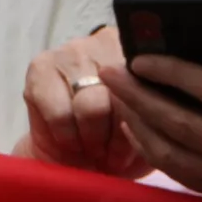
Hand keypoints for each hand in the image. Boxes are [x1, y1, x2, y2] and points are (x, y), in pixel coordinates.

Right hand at [13, 27, 149, 178]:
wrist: (78, 159)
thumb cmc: (121, 141)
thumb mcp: (150, 128)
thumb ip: (158, 109)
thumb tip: (161, 103)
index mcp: (137, 52)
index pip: (148, 83)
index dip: (144, 119)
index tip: (139, 138)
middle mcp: (102, 41)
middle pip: (121, 96)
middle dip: (117, 136)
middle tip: (112, 151)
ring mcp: (69, 51)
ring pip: (91, 107)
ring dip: (92, 139)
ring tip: (93, 147)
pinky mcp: (40, 68)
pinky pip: (60, 113)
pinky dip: (67, 137)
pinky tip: (71, 140)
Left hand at [100, 28, 201, 198]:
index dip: (172, 74)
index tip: (141, 57)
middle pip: (181, 122)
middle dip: (138, 96)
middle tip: (108, 72)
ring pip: (175, 153)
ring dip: (139, 124)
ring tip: (115, 99)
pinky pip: (185, 176)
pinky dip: (156, 154)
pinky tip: (139, 134)